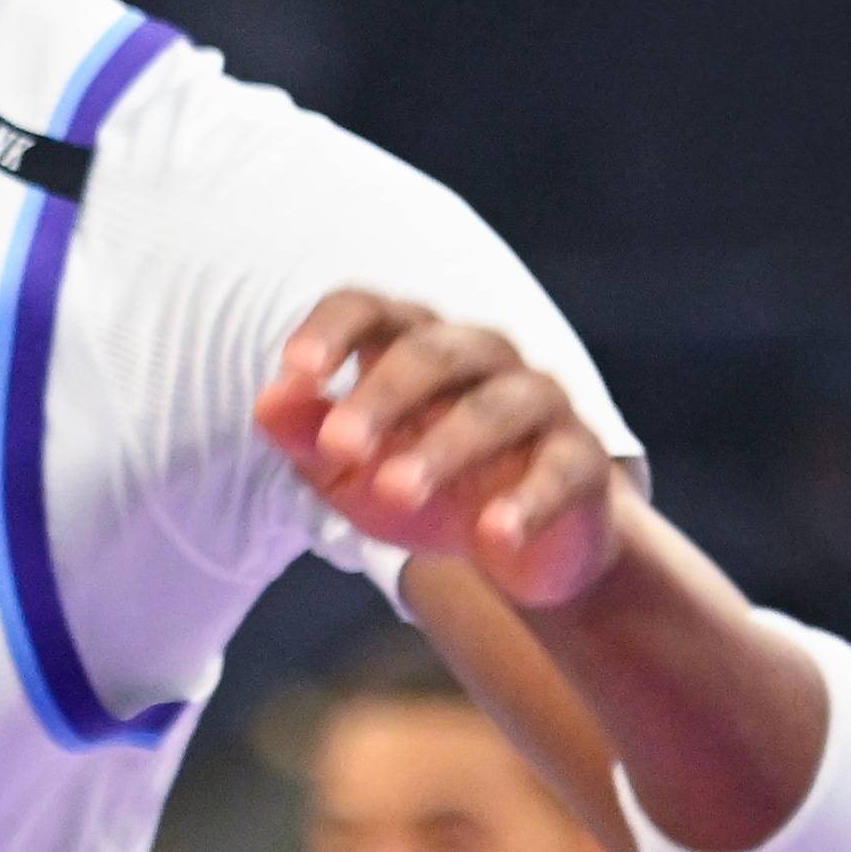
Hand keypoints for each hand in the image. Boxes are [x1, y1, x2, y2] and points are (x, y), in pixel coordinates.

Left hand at [254, 290, 623, 609]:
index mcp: (411, 345)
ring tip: (394, 492)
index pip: (369, 308)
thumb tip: (268, 401)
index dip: (332, 331)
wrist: (518, 543)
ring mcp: (539, 403)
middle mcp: (481, 357)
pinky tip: (494, 535)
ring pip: (495, 409)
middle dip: (380, 399)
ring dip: (442, 449)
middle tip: (337, 448)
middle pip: (432, 354)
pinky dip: (529, 502)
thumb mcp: (348, 472)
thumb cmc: (419, 486)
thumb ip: (305, 436)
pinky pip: (561, 471)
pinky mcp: (583, 461)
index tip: (299, 370)